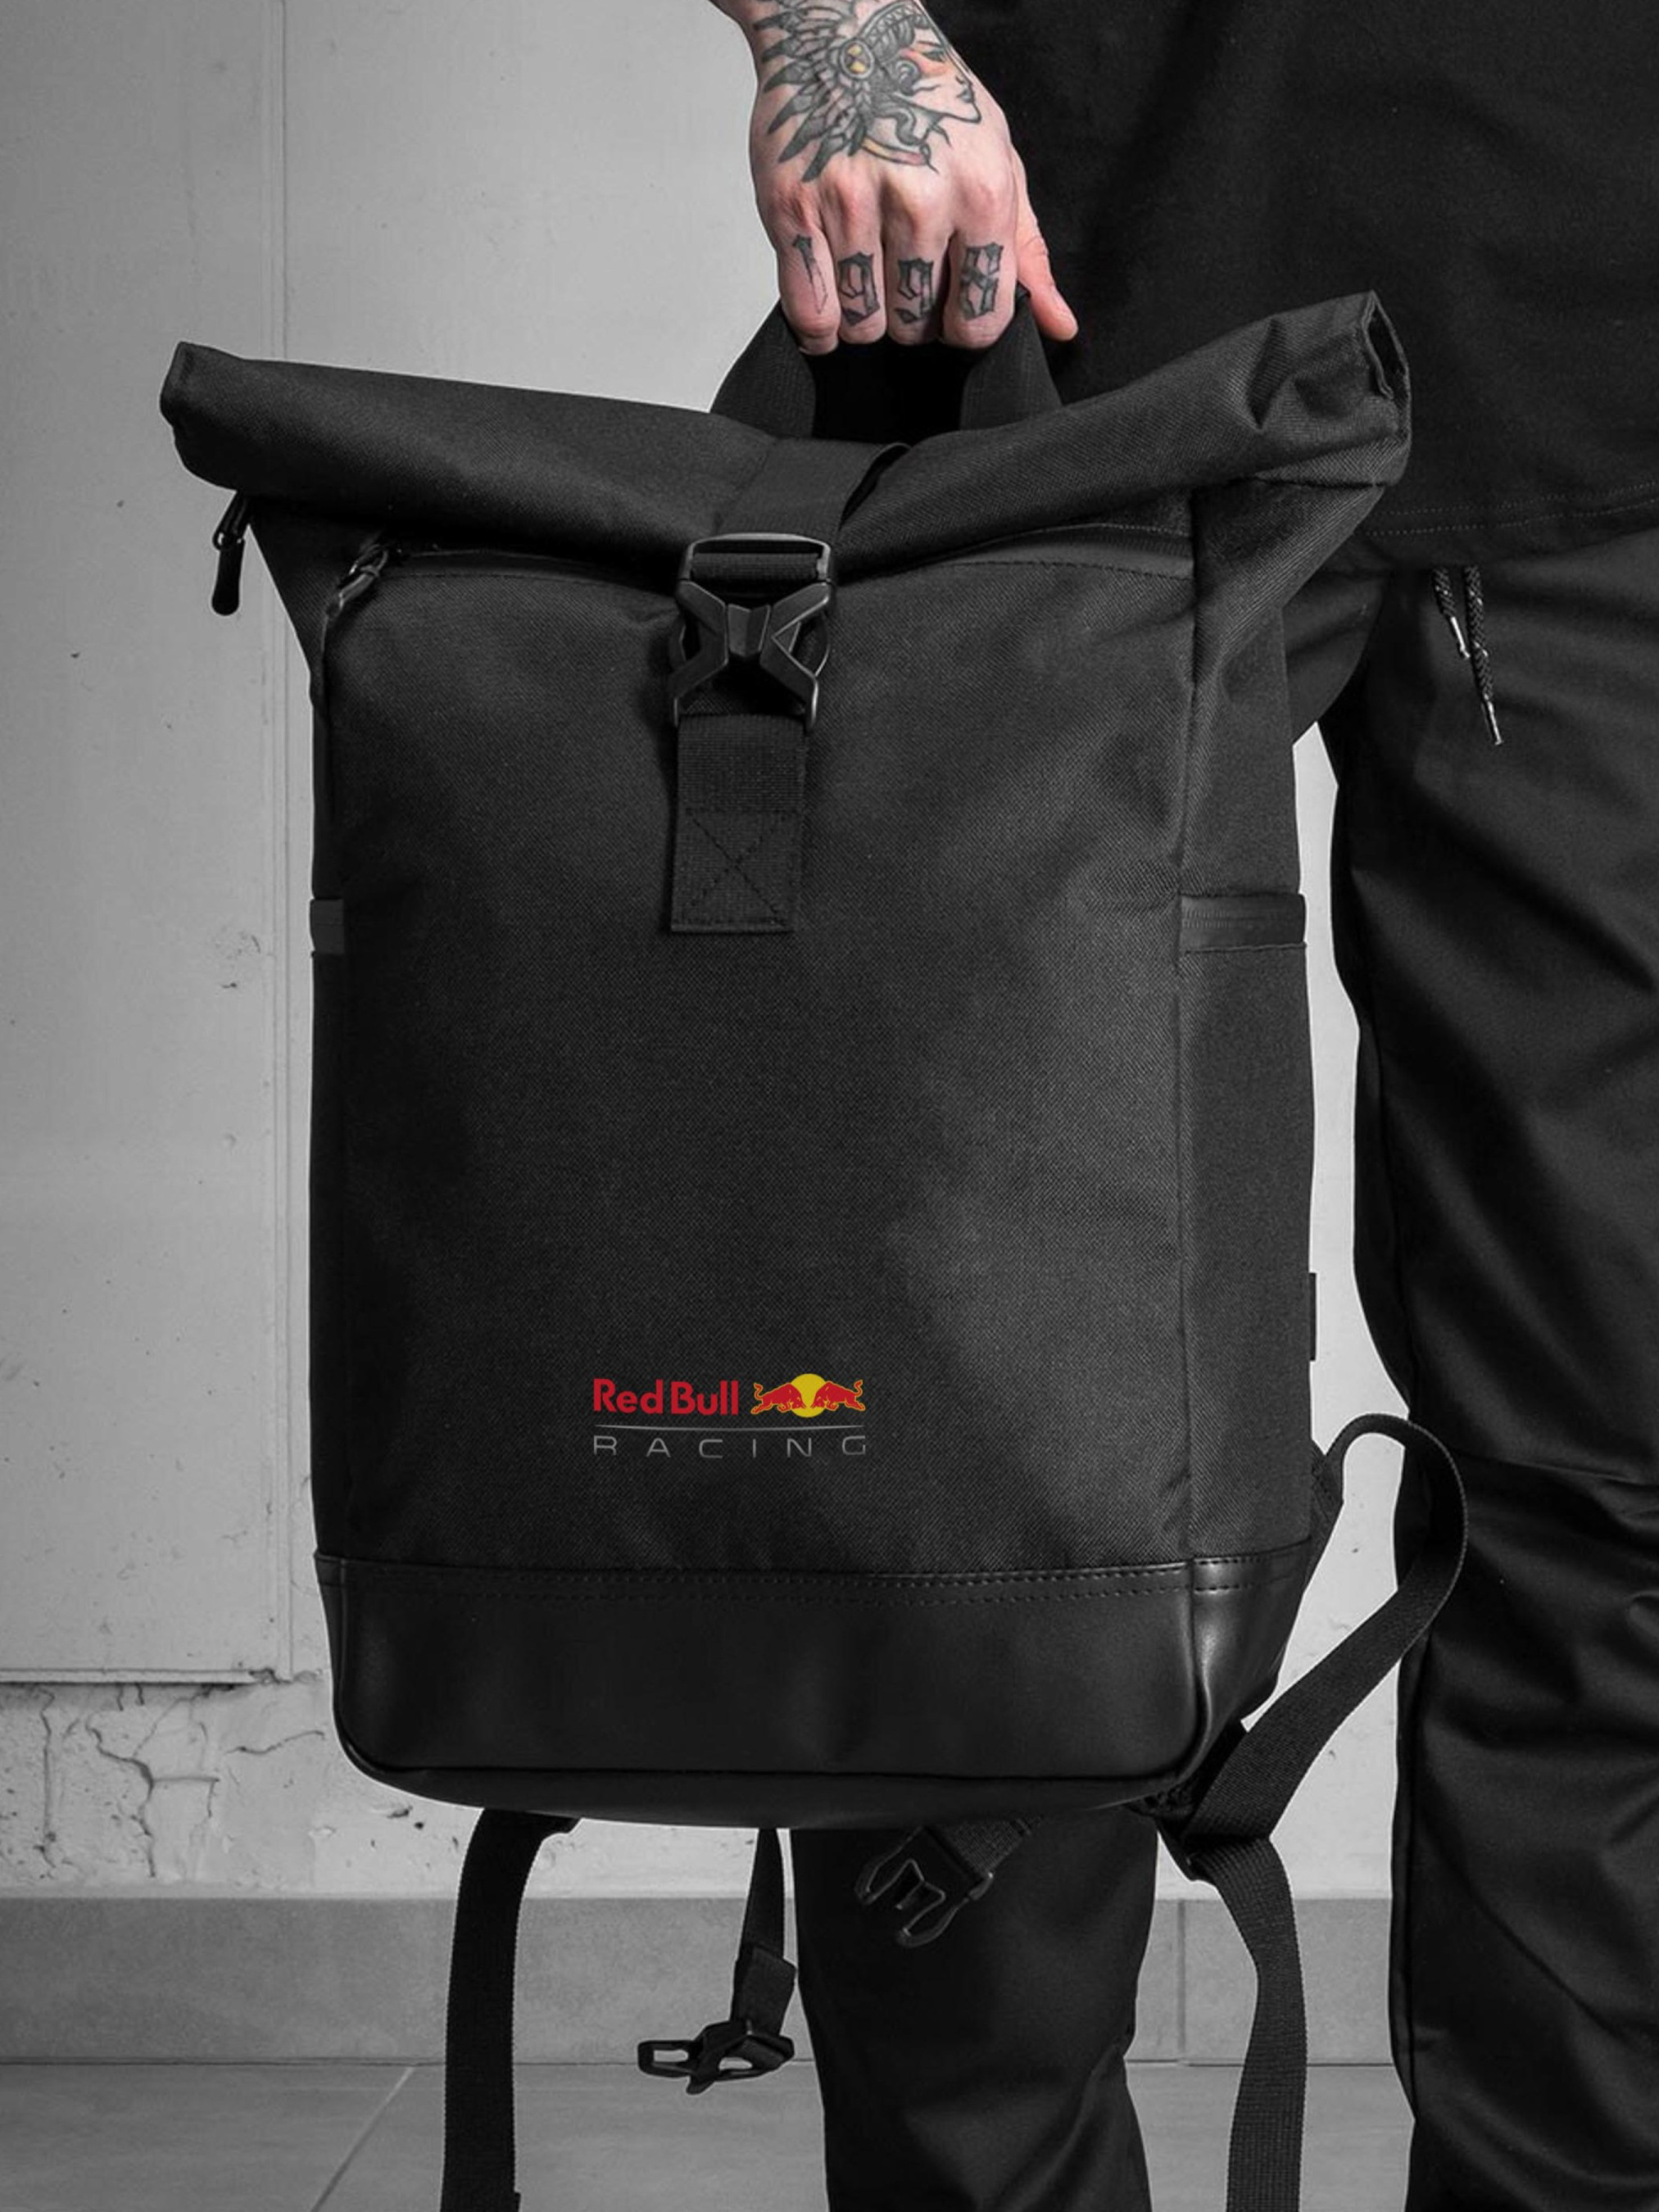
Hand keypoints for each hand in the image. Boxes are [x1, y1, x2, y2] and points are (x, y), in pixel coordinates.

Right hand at [718, 0, 1076, 353]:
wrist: (842, 28)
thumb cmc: (926, 97)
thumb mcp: (997, 159)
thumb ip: (1026, 250)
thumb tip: (1060, 326)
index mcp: (981, 192)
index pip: (979, 318)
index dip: (965, 324)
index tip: (951, 306)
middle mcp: (919, 200)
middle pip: (914, 328)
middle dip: (910, 318)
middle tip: (902, 275)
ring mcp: (851, 205)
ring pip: (861, 326)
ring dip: (863, 317)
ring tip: (866, 276)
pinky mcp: (793, 209)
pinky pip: (810, 314)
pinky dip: (818, 326)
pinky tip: (831, 300)